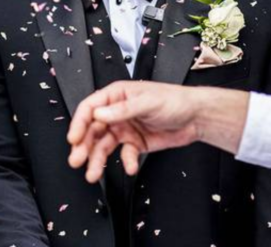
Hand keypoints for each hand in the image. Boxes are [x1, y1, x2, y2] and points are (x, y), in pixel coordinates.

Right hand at [67, 80, 209, 182]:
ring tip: (92, 174)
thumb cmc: (174, 100)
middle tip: (76, 160)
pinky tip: (129, 167)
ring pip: (103, 146)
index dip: (79, 124)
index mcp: (115, 96)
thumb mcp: (147, 102)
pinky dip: (125, 162)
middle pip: (92, 130)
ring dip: (96, 160)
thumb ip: (122, 110)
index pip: (89, 109)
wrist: (196, 117)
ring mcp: (124, 129)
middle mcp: (116, 113)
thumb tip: (99, 115)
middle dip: (83, 146)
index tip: (73, 139)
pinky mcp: (135, 143)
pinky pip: (124, 155)